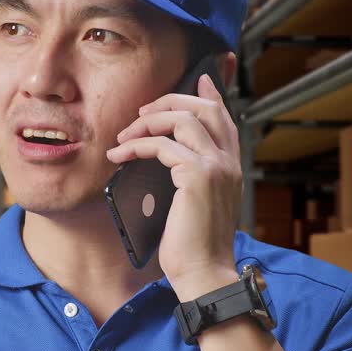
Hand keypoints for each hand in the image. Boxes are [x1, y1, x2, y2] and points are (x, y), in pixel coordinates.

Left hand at [105, 74, 242, 300]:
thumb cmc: (194, 244)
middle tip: (142, 112)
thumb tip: (166, 156)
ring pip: (183, 119)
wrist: (204, 273)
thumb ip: (190, 176)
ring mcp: (216, 166)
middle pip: (204, 108)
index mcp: (231, 167)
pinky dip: (137, 146)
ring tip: (126, 135)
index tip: (198, 78)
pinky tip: (121, 155)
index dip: (210, 95)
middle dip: (170, 101)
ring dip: (148, 122)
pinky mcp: (197, 176)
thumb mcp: (196, 203)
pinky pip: (162, 146)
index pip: (224, 118)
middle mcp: (228, 161)